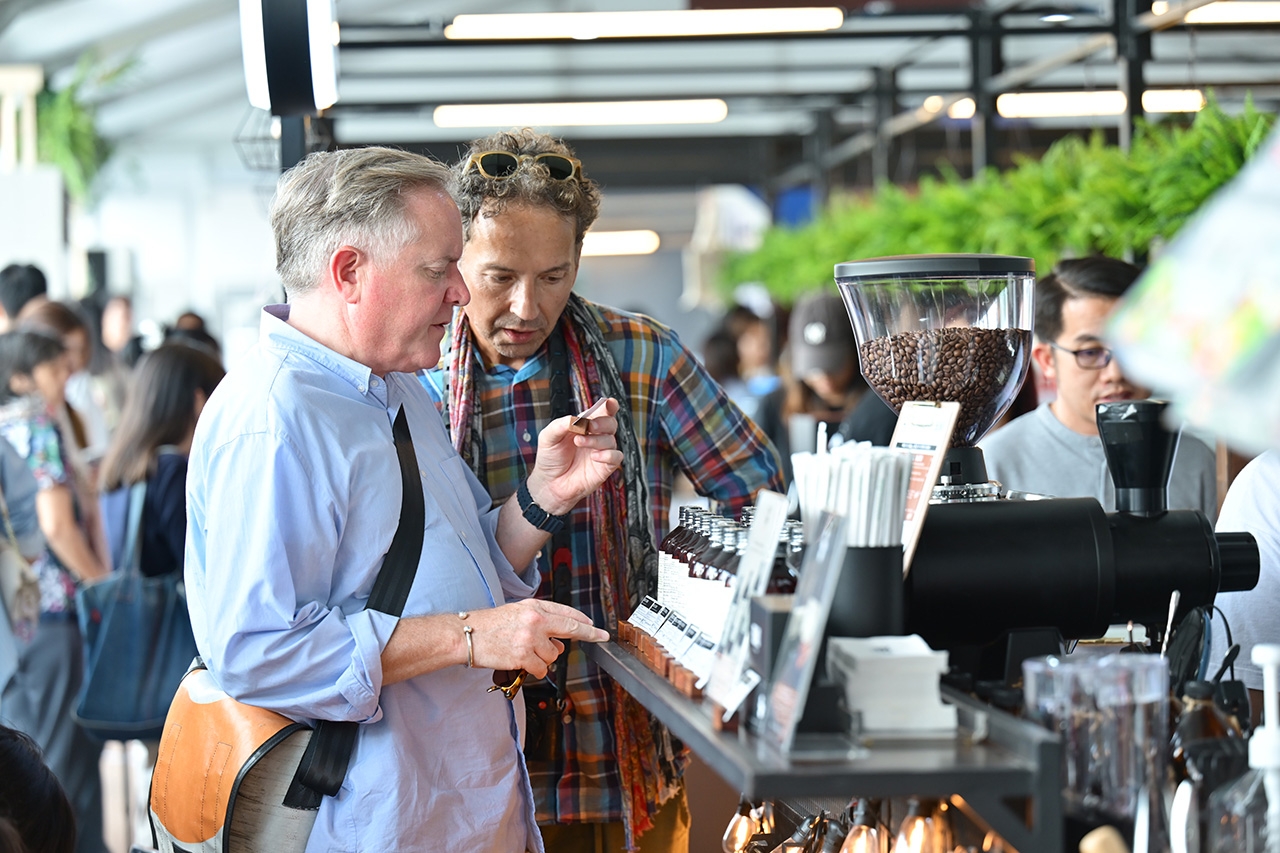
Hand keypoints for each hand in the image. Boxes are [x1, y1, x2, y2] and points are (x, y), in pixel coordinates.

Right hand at [466, 599, 609, 677]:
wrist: (467, 635)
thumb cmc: (490, 625)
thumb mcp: (517, 613)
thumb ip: (541, 624)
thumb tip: (560, 643)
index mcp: (534, 608)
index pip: (566, 614)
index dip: (585, 623)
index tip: (599, 629)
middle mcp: (535, 621)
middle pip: (571, 629)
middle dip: (589, 634)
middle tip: (600, 637)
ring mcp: (530, 639)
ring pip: (553, 655)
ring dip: (543, 658)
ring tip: (524, 652)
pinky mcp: (523, 656)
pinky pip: (541, 669)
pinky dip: (534, 669)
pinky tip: (521, 662)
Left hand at [525, 397, 623, 515]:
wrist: (549, 484)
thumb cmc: (550, 459)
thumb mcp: (548, 437)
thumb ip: (560, 424)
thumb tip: (575, 419)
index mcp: (584, 426)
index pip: (601, 412)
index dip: (609, 406)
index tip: (609, 403)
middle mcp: (595, 437)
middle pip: (610, 423)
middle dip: (602, 422)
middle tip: (588, 426)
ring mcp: (601, 451)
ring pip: (611, 439)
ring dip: (596, 439)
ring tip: (579, 442)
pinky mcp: (605, 467)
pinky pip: (616, 457)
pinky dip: (608, 455)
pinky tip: (594, 457)